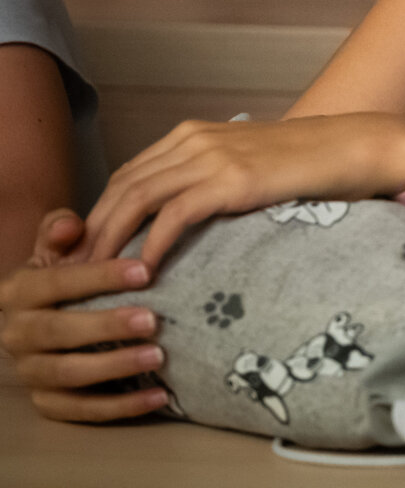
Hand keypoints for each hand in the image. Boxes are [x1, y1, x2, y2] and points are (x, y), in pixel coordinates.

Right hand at [0, 211, 168, 422]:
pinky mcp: (48, 401)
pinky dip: (120, 407)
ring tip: (157, 357)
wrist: (41, 315)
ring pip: (67, 375)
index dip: (98, 277)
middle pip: (57, 333)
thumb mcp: (56, 249)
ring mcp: (30, 371)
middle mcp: (16, 334)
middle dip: (106, 326)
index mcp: (18, 293)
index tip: (144, 272)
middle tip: (152, 320)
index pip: (54, 284)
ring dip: (114, 367)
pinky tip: (158, 396)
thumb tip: (71, 225)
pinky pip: (80, 410)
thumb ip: (59, 230)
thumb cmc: (61, 277)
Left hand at [81, 114, 404, 268]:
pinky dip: (151, 245)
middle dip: (93, 232)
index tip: (89, 253)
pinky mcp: (231, 179)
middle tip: (80, 275)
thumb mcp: (246, 165)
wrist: (355, 147)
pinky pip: (173, 215)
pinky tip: (145, 271)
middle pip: (121, 187)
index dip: (100, 215)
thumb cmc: (307, 164)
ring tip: (99, 279)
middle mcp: (193, 139)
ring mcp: (211, 156)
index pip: (127, 175)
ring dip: (111, 242)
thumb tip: (181, 220)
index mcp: (192, 134)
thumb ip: (210, 180)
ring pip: (136, 199)